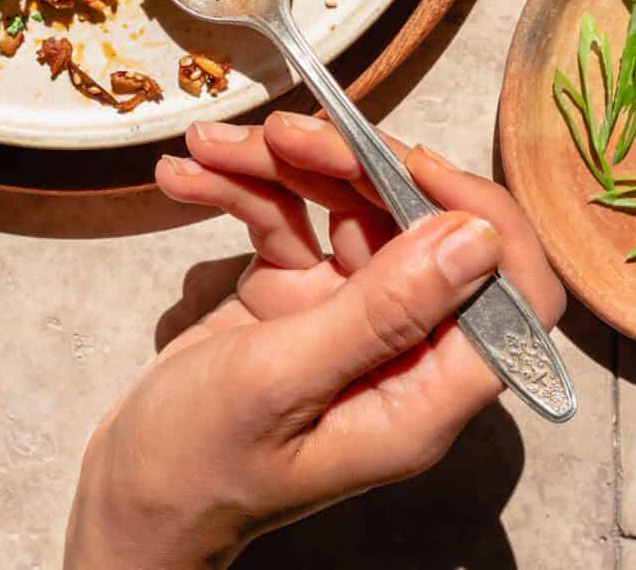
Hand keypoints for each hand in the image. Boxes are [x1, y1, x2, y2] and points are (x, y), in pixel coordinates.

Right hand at [64, 111, 564, 568]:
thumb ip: (378, 312)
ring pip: (342, 207)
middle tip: (280, 134)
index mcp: (421, 391)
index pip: (510, 295)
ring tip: (207, 141)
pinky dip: (237, 191)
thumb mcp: (279, 383)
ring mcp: (345, 316)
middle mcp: (398, 347)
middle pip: (411, 224)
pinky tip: (183, 177)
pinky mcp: (294, 297)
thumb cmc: (197, 467)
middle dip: (346, 166)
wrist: (124, 501)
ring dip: (275, 166)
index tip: (411, 163)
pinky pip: (285, 219)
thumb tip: (476, 240)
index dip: (479, 218)